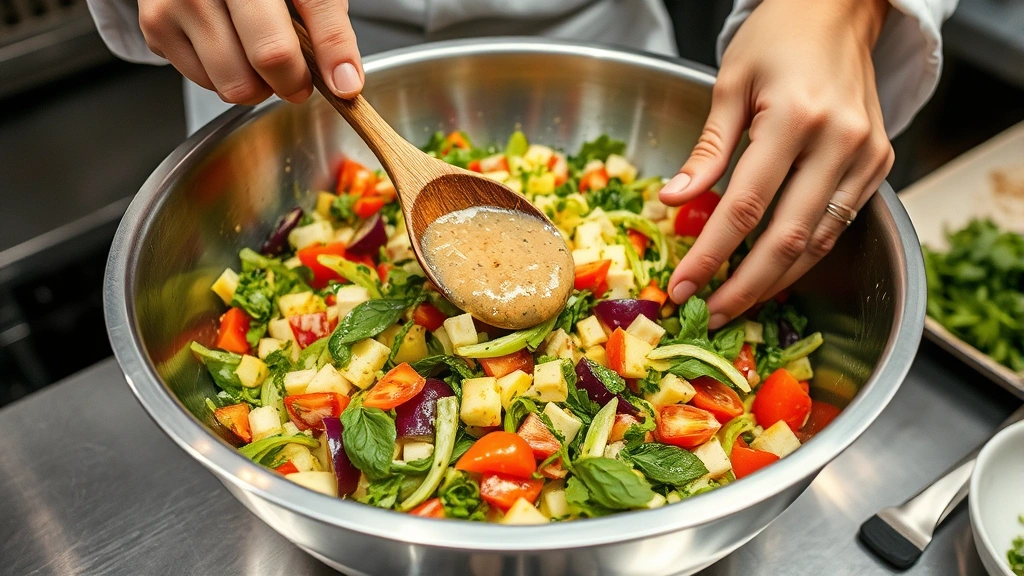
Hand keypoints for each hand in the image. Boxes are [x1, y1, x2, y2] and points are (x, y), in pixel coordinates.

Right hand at [138, 0, 363, 104]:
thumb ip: (330, 29)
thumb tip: (345, 84)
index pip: (296, 30)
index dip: (326, 63)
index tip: (341, 85)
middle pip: (265, 61)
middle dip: (290, 81)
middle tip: (294, 70)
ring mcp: (176, 4)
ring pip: (231, 86)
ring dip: (255, 84)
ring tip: (256, 51)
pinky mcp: (156, 27)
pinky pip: (203, 83)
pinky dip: (223, 76)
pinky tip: (227, 44)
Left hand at [659, 0, 893, 328]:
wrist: (839, 10)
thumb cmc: (777, 38)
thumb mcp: (729, 84)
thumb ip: (706, 149)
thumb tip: (673, 201)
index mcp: (794, 118)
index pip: (745, 206)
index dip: (711, 255)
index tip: (683, 287)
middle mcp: (839, 142)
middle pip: (788, 237)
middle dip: (745, 285)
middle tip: (710, 314)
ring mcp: (867, 156)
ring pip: (819, 240)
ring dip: (776, 280)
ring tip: (736, 303)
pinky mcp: (879, 164)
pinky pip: (838, 224)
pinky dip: (804, 254)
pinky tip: (773, 272)